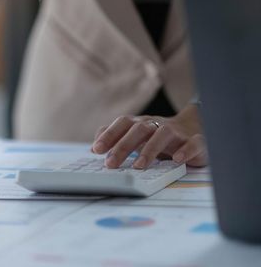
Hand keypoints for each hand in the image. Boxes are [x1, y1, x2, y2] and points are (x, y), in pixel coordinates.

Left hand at [91, 104, 207, 168]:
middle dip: (123, 146)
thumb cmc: (158, 136)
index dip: (110, 135)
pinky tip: (177, 159)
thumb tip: (94, 146)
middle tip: (111, 164)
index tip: (96, 149)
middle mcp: (157, 124)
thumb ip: (115, 139)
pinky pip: (193, 143)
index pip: (123, 124)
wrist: (195, 128)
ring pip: (163, 134)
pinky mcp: (196, 141)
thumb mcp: (136, 136)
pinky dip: (185, 150)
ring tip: (139, 165)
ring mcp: (177, 132)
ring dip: (150, 149)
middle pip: (139, 130)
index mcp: (141, 123)